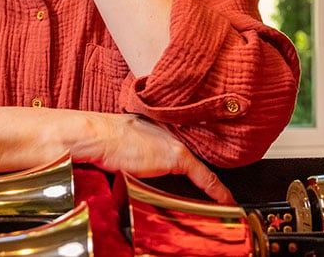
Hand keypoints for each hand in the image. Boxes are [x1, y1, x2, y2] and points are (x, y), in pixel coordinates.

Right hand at [78, 112, 235, 203]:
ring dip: (210, 180)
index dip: (188, 153)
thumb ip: (137, 141)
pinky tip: (225, 201)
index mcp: (156, 122)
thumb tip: (131, 152)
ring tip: (223, 194)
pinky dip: (216, 190)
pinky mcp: (177, 155)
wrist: (98, 135)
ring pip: (200, 163)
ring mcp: (174, 141)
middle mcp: (169, 128)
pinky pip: (204, 177)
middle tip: (216, 184)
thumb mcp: (125, 136)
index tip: (197, 165)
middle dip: (203, 163)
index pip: (179, 140)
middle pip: (192, 149)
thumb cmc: (102, 137)